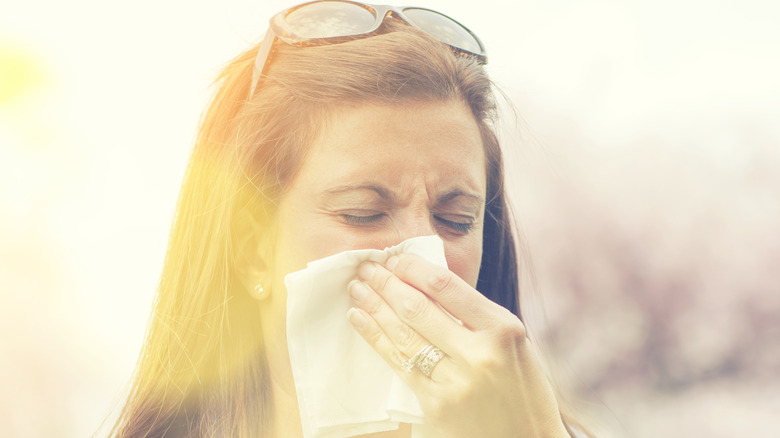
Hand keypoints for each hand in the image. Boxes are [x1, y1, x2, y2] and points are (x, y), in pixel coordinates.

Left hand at [347, 254, 569, 437]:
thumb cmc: (522, 389)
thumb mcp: (515, 344)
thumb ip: (477, 317)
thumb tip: (427, 283)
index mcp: (503, 328)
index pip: (446, 286)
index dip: (413, 268)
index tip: (395, 258)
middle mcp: (479, 353)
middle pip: (418, 308)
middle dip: (386, 282)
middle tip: (367, 267)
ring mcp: (456, 381)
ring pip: (403, 334)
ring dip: (374, 306)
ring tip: (357, 289)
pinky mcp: (436, 405)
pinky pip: (399, 364)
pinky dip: (375, 337)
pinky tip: (360, 319)